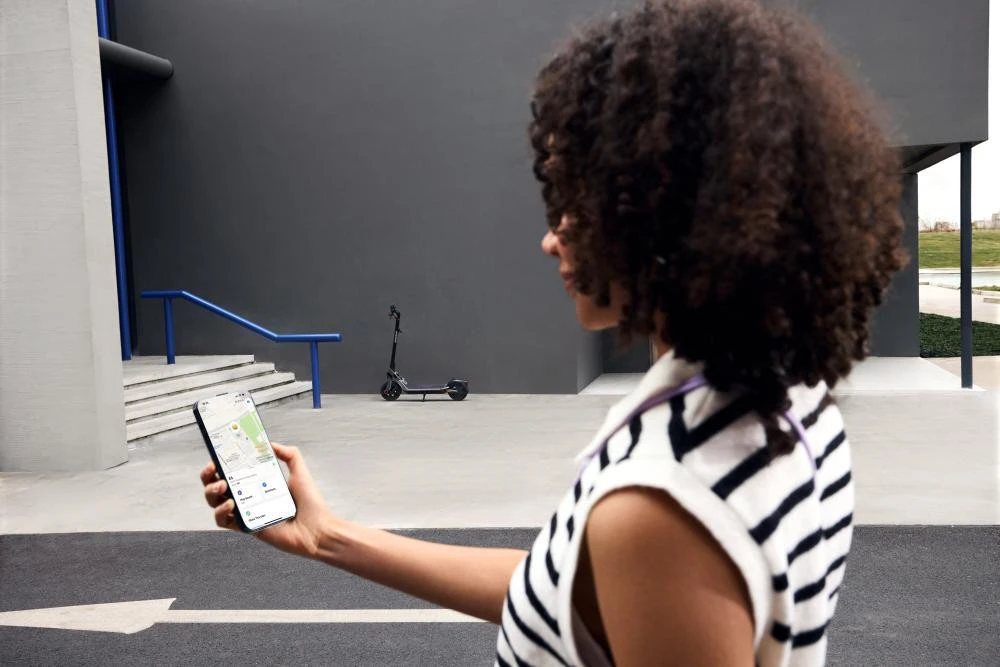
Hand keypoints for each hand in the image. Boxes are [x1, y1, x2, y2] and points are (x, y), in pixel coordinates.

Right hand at [200, 443, 333, 558]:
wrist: (316, 529)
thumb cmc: (310, 503)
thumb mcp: (300, 472)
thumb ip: (289, 454)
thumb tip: (270, 443)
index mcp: (258, 483)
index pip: (232, 471)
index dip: (220, 463)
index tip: (217, 455)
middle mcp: (248, 497)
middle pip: (216, 485)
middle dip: (208, 476)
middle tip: (213, 469)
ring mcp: (245, 512)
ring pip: (214, 502)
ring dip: (211, 492)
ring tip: (223, 487)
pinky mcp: (245, 527)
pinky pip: (222, 521)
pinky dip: (220, 512)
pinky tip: (231, 505)